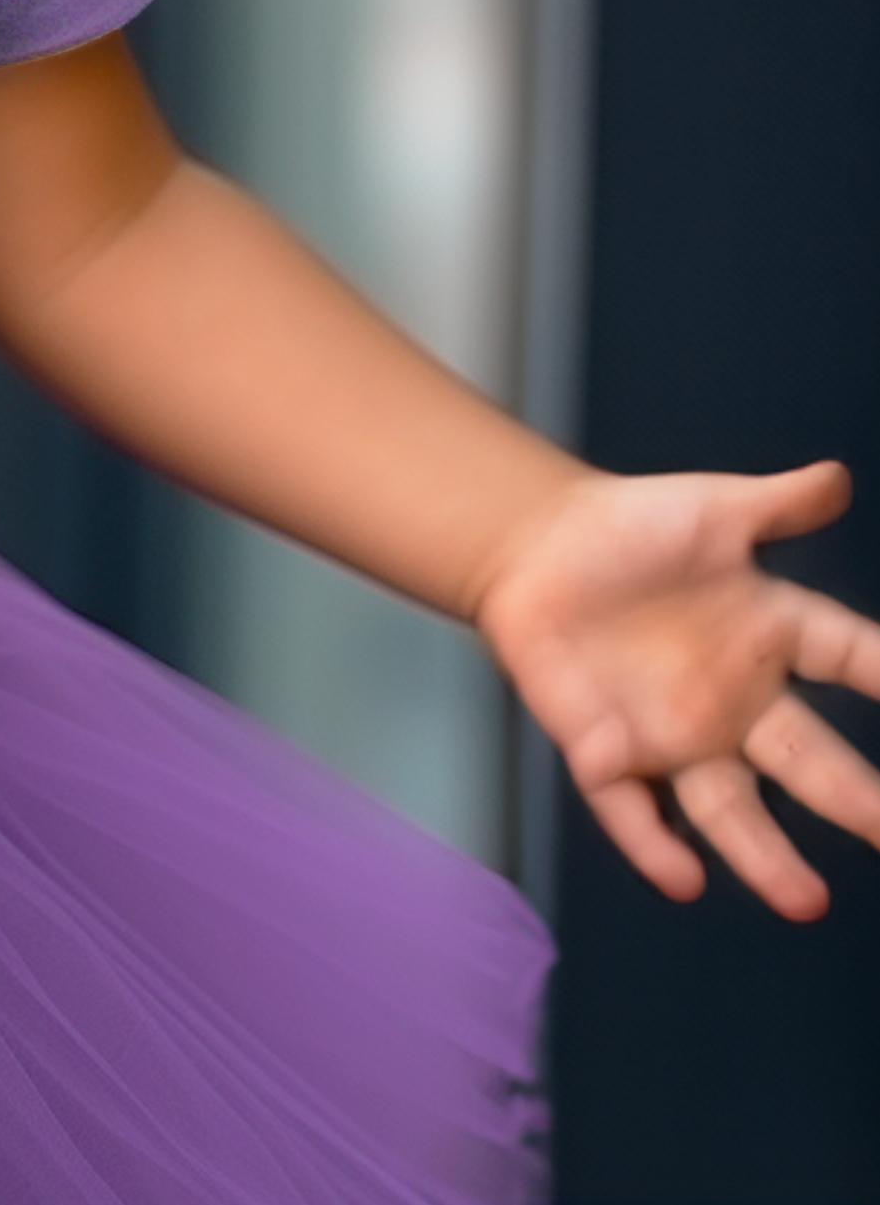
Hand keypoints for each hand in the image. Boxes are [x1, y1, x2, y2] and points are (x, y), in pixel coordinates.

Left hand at [472, 458, 879, 919]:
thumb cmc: (633, 529)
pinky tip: (682, 878)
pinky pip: (632, 806)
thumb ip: (775, 505)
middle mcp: (736, 701)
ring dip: (764, 858)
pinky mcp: (604, 748)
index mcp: (772, 636)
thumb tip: (835, 479)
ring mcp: (673, 733)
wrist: (534, 545)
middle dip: (857, 802)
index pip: (851, 659)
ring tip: (808, 902)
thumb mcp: (709, 510)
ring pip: (728, 809)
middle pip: (807, 759)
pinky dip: (653, 841)